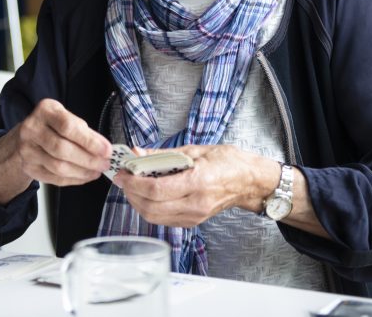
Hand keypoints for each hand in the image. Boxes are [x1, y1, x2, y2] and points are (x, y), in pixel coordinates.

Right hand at [11, 98, 111, 186]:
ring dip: (82, 172)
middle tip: (104, 164)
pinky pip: (54, 178)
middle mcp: (31, 129)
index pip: (68, 127)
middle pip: (62, 149)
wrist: (28, 136)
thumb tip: (105, 149)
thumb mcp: (68, 119)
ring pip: (58, 166)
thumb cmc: (53, 126)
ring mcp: (27, 150)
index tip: (107, 150)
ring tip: (96, 171)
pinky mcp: (28, 167)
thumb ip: (86, 133)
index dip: (89, 141)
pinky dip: (73, 180)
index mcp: (45, 111)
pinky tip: (84, 176)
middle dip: (88, 160)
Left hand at [114, 145, 266, 227]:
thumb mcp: (194, 150)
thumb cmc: (227, 162)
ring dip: (138, 202)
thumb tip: (138, 153)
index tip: (122, 173)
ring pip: (154, 217)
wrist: (248, 182)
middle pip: (151, 207)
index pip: (156, 190)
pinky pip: (163, 219)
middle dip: (131, 194)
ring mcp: (194, 216)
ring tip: (132, 186)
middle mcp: (195, 204)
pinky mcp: (193, 221)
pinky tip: (147, 195)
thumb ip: (163, 154)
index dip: (134, 183)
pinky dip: (150, 208)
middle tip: (123, 179)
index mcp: (197, 182)